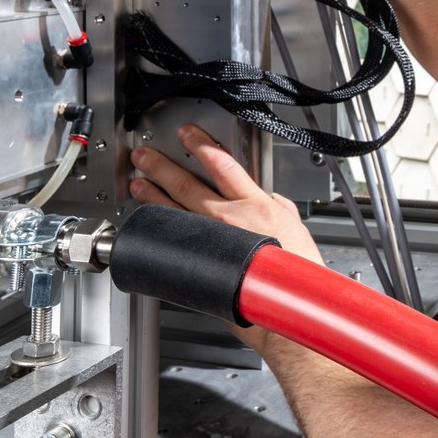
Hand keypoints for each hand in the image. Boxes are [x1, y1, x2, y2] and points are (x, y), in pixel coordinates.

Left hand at [128, 124, 321, 264]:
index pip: (222, 164)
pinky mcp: (202, 264)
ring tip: (139, 183)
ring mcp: (211, 241)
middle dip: (161, 166)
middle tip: (145, 156)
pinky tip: (149, 223)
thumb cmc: (296, 271)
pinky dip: (159, 229)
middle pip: (186, 185)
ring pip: (173, 211)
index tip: (187, 135)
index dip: (200, 145)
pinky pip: (174, 241)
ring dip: (152, 194)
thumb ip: (282, 210)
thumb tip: (275, 201)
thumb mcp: (297, 229)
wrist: (288, 303)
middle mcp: (228, 219)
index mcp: (255, 205)